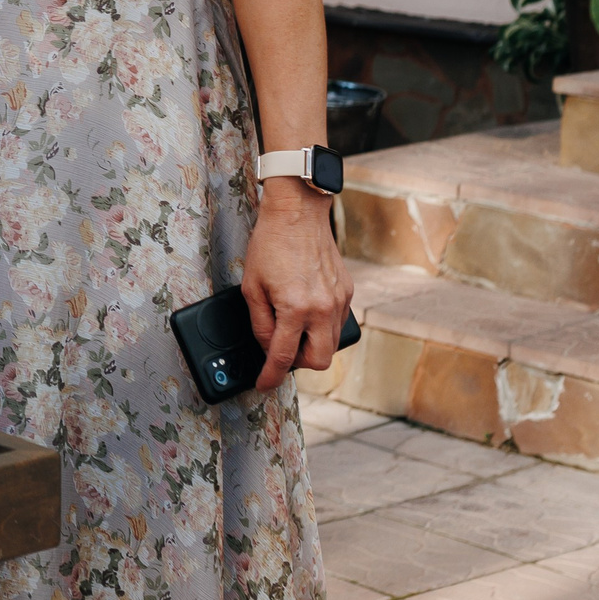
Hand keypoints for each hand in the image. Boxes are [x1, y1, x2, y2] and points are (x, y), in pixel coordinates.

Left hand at [241, 177, 353, 391]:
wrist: (297, 214)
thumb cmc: (270, 245)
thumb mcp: (251, 286)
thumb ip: (259, 323)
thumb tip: (265, 347)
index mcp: (295, 308)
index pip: (284, 357)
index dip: (271, 376)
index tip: (264, 384)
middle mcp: (322, 308)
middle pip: (319, 361)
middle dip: (300, 365)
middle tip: (282, 354)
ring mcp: (339, 300)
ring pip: (332, 344)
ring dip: (313, 345)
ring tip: (293, 330)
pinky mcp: (347, 292)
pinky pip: (337, 322)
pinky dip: (322, 326)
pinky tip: (307, 313)